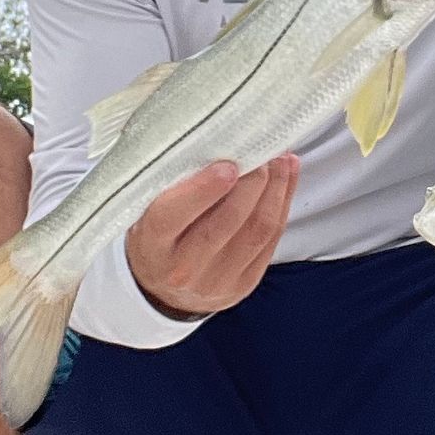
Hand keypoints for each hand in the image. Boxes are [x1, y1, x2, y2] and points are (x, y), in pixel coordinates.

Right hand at [125, 155, 298, 317]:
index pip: (173, 216)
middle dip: (252, 182)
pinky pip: (271, 241)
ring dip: (276, 190)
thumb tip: (219, 145)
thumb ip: (173, 184)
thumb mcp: (148, 211)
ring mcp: (216, 282)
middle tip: (264, 151)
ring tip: (281, 159)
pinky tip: (286, 179)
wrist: (164, 289)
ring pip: (257, 231)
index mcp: (152, 245)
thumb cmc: (158, 236)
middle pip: (227, 221)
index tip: (227, 165)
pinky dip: (282, 205)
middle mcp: (183, 268)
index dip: (203, 189)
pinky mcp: (244, 285)